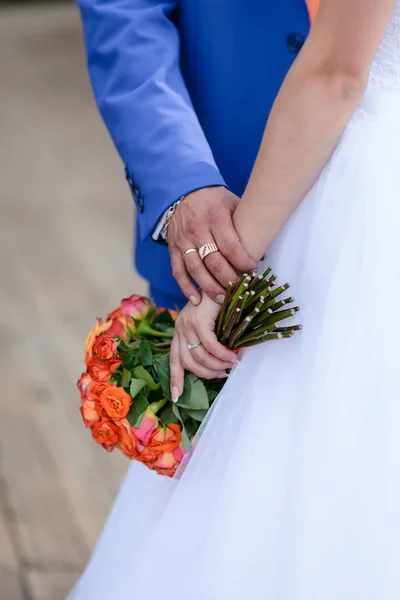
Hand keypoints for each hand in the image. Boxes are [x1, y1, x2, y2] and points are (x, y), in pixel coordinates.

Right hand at [167, 187, 256, 304]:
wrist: (184, 191)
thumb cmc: (215, 200)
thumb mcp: (233, 205)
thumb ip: (244, 227)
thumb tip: (261, 254)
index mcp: (215, 217)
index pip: (230, 246)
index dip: (242, 262)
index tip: (252, 271)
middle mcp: (197, 230)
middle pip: (213, 261)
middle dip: (228, 279)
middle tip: (239, 289)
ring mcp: (183, 240)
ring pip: (196, 269)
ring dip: (209, 287)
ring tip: (222, 299)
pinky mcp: (173, 248)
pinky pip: (178, 271)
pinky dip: (186, 287)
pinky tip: (196, 300)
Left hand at [169, 293, 238, 401]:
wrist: (224, 278)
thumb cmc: (222, 301)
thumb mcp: (212, 323)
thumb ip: (209, 340)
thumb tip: (219, 364)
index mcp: (180, 331)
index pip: (174, 359)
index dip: (176, 379)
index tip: (177, 396)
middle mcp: (180, 328)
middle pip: (187, 362)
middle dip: (206, 374)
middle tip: (223, 375)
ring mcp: (187, 324)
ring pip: (199, 356)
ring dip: (216, 365)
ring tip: (231, 365)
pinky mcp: (198, 320)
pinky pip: (209, 345)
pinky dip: (221, 354)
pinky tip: (232, 356)